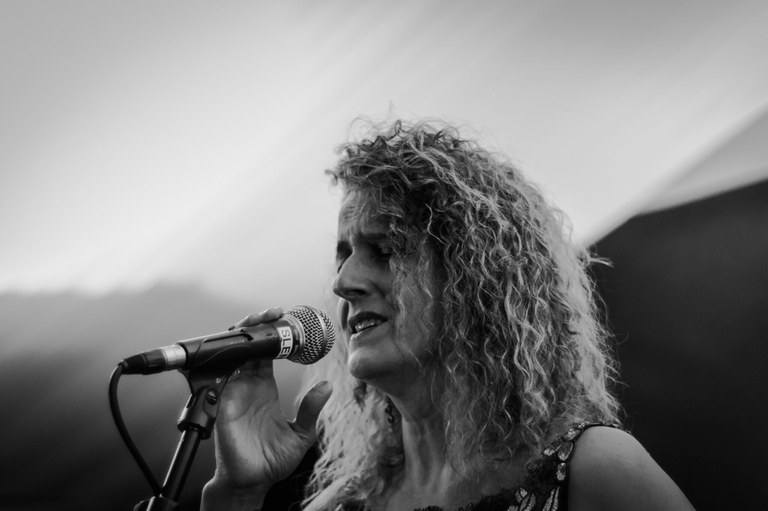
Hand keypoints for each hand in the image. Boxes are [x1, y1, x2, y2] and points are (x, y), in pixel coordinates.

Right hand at [202, 307, 331, 509]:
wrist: (252, 481)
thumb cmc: (272, 459)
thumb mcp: (302, 433)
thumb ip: (312, 409)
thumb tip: (328, 386)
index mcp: (263, 387)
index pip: (266, 351)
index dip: (273, 334)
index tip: (285, 319)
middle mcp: (246, 385)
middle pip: (248, 345)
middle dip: (257, 325)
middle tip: (273, 313)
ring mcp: (233, 392)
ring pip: (232, 354)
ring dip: (242, 336)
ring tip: (257, 321)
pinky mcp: (222, 403)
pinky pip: (219, 377)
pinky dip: (224, 361)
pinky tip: (238, 349)